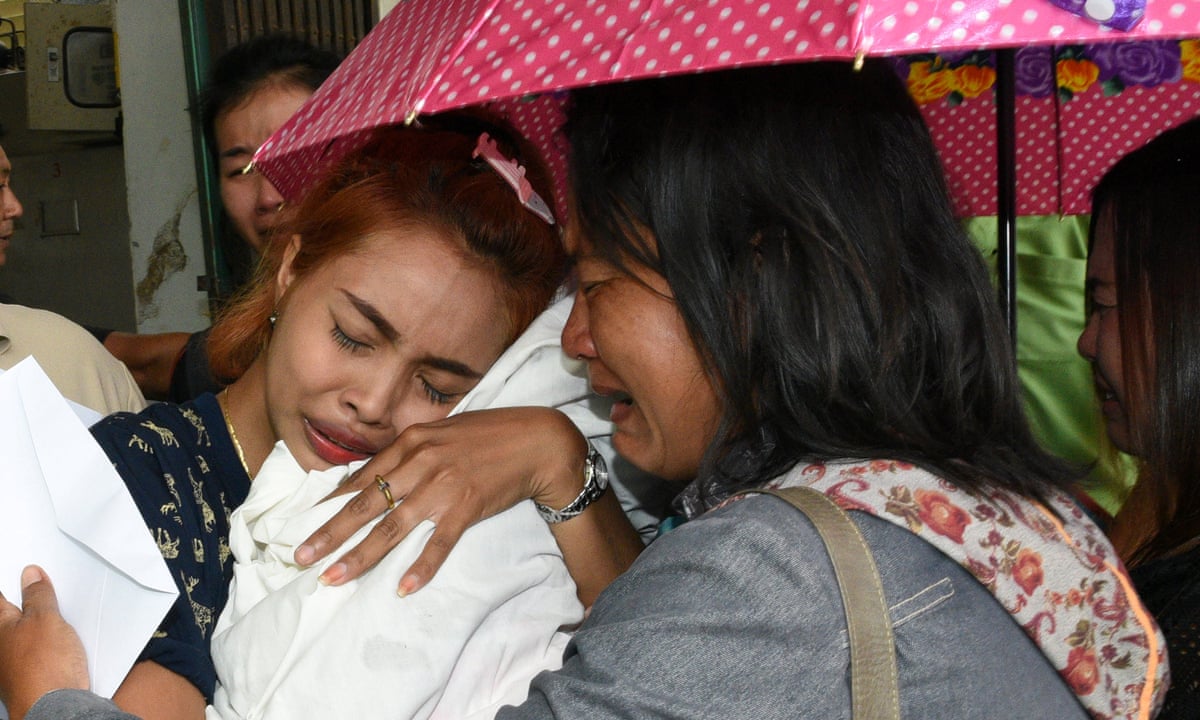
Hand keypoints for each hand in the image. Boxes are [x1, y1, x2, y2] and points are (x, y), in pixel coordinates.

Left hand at [0, 566, 89, 719]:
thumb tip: (30, 576)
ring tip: (59, 617)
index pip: (1, 596)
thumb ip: (37, 596)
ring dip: (43, 622)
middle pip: (13, 614)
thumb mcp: (45, 618)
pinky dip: (50, 641)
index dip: (13, 582)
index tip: (26, 571)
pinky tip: (62, 642)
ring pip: (27, 632)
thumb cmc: (43, 667)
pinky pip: (39, 649)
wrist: (56, 708)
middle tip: (48, 590)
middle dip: (30, 601)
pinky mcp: (32, 674)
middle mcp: (2, 645)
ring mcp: (15, 661)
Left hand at [294, 406, 590, 595]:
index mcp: (411, 442)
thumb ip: (409, 453)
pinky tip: (404, 587)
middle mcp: (421, 462)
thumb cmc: (487, 435)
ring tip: (333, 577)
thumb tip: (376, 476)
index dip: (332, 502)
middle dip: (330, 533)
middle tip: (302, 556)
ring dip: (360, 556)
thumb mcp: (440, 434)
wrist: (535, 441)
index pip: (363, 477)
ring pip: (392, 527)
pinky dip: (421, 566)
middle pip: (366, 504)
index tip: (306, 522)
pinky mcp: (466, 507)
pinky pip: (438, 542)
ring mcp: (442, 486)